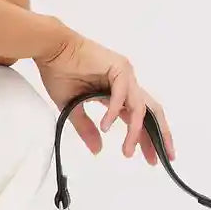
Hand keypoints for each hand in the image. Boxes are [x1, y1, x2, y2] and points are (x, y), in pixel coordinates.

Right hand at [35, 33, 175, 165]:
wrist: (51, 49)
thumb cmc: (59, 72)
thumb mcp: (72, 108)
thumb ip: (86, 128)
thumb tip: (97, 150)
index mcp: (117, 93)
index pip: (138, 118)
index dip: (147, 139)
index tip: (151, 160)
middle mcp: (126, 84)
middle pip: (151, 113)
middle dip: (159, 137)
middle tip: (158, 160)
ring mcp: (125, 75)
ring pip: (139, 107)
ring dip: (135, 131)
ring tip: (127, 151)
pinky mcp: (119, 68)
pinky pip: (122, 95)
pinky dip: (114, 112)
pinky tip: (106, 126)